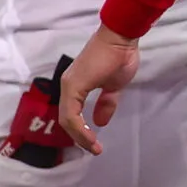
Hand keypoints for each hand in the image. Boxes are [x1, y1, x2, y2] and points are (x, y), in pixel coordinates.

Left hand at [57, 25, 139, 154]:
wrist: (120, 37)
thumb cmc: (118, 57)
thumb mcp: (114, 86)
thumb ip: (106, 103)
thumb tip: (100, 122)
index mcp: (75, 86)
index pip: (71, 115)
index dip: (81, 132)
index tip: (95, 144)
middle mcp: (67, 86)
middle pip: (66, 120)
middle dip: (80, 138)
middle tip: (93, 149)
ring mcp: (69, 86)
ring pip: (67, 118)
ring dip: (80, 136)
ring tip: (93, 146)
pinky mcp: (73, 85)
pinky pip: (72, 113)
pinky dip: (80, 127)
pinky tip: (91, 135)